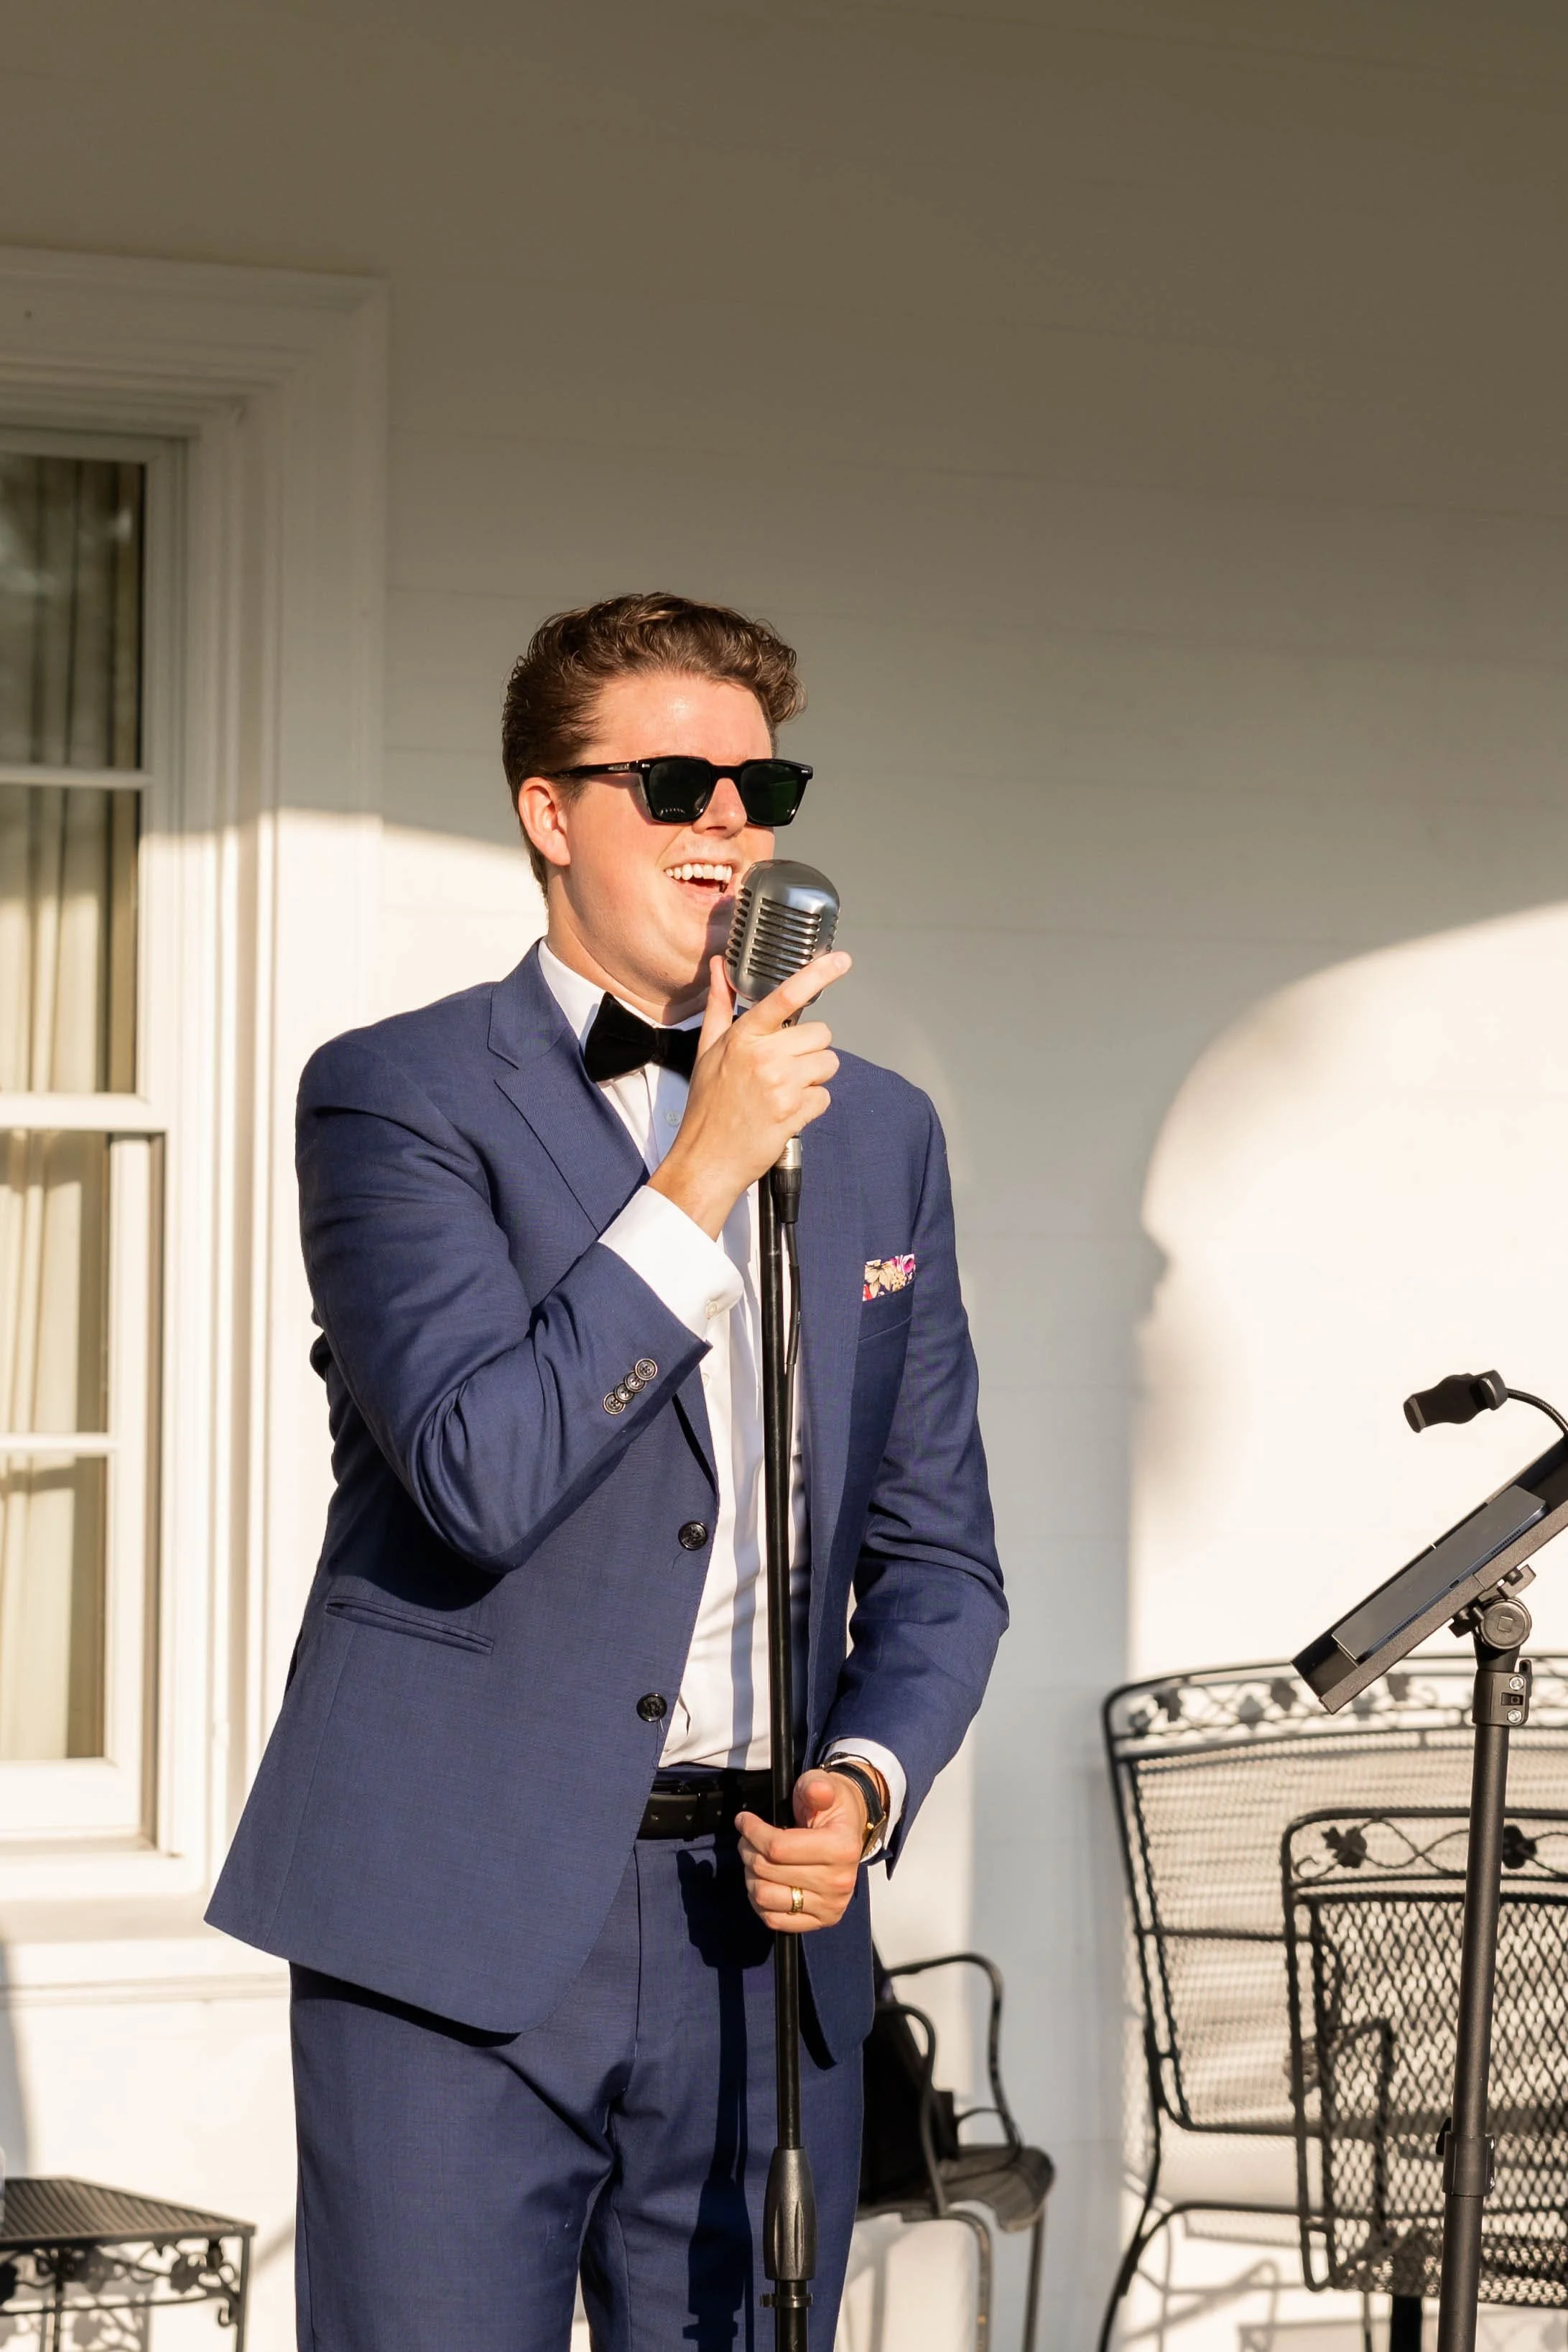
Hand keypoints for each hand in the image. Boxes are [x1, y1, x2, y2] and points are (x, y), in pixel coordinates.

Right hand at [648, 950, 850, 1238]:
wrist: (706, 1159)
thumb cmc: (707, 1107)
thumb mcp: (706, 1051)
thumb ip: (719, 1008)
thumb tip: (718, 967)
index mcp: (743, 1037)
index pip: (785, 997)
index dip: (818, 975)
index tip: (841, 960)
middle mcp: (764, 1057)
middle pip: (821, 1036)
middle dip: (810, 1051)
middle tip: (786, 1068)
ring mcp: (781, 1085)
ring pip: (828, 1066)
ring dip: (814, 1079)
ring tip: (785, 1092)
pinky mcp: (794, 1113)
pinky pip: (825, 1098)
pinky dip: (811, 1107)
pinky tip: (787, 1113)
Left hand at [736, 1769, 866, 1934]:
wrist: (848, 1831)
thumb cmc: (830, 1809)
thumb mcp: (823, 1786)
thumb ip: (816, 1786)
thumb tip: (817, 1791)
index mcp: (841, 1848)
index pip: (777, 1847)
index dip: (752, 1831)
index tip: (743, 1820)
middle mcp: (839, 1882)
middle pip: (767, 1871)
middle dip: (748, 1850)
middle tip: (748, 1838)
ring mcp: (830, 1905)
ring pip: (765, 1897)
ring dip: (751, 1876)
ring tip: (755, 1859)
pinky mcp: (821, 1921)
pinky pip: (774, 1920)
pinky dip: (759, 1902)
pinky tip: (763, 1881)